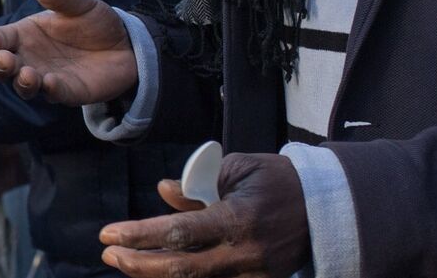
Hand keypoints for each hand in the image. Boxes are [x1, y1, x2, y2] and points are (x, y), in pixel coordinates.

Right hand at [0, 0, 136, 104]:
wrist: (126, 43)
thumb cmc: (93, 20)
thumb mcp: (79, 2)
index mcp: (24, 34)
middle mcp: (29, 58)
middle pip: (3, 67)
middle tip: (4, 59)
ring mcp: (46, 77)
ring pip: (24, 87)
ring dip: (22, 82)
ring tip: (27, 75)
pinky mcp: (68, 92)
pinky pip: (54, 95)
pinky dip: (50, 90)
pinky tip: (50, 82)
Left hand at [99, 152, 309, 277]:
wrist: (327, 207)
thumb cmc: (279, 181)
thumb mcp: (238, 169)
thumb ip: (198, 183)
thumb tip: (163, 193)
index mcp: (238, 219)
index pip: (179, 233)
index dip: (140, 235)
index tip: (109, 233)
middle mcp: (245, 254)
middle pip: (181, 269)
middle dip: (139, 264)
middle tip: (109, 253)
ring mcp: (254, 275)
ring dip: (156, 275)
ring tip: (127, 262)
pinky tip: (160, 272)